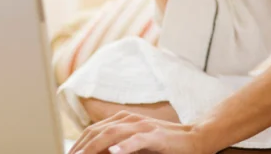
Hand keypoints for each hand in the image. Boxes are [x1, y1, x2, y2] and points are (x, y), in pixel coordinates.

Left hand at [68, 111, 208, 153]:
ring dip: (93, 148)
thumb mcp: (136, 145)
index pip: (92, 131)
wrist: (193, 139)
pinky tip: (113, 152)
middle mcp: (130, 120)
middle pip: (97, 132)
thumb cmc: (163, 145)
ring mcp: (142, 126)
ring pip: (111, 134)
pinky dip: (124, 146)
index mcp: (123, 120)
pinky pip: (136, 140)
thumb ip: (116, 147)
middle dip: (80, 148)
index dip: (77, 145)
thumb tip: (100, 153)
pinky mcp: (155, 135)